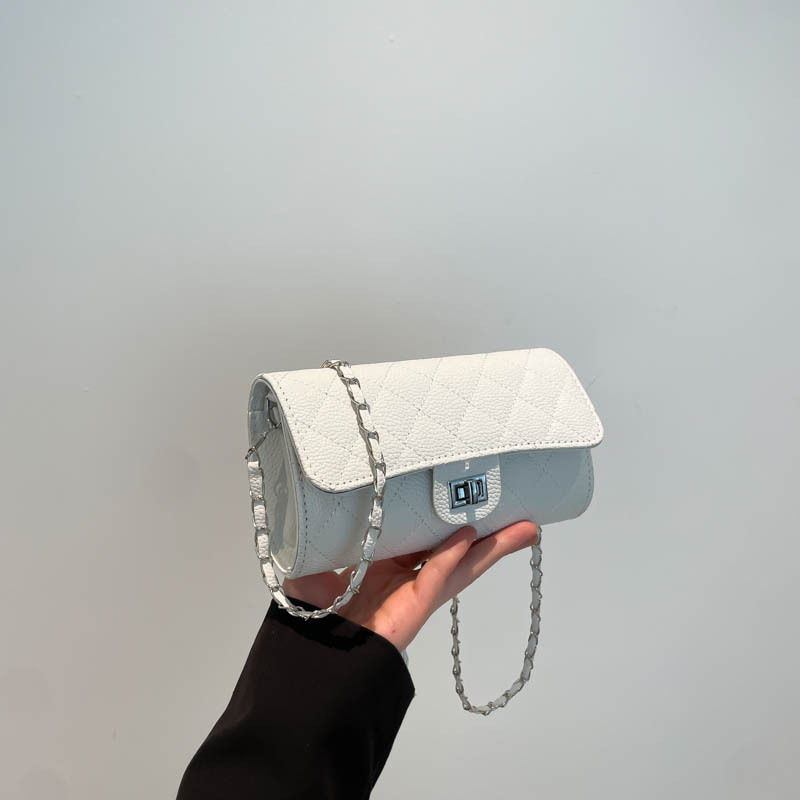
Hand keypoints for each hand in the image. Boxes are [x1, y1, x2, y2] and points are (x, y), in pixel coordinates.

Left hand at [282, 520, 540, 653]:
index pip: (421, 534)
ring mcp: (414, 592)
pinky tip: (471, 538)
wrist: (313, 657)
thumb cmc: (313, 615)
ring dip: (492, 546)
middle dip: (487, 532)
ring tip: (525, 530)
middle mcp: (406, 575)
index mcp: (385, 564)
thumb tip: (323, 508)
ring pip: (460, 563)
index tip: (461, 494)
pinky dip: (452, 557)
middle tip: (517, 513)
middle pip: (454, 548)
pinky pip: (435, 578)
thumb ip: (324, 539)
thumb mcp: (316, 566)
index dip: (442, 516)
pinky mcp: (414, 608)